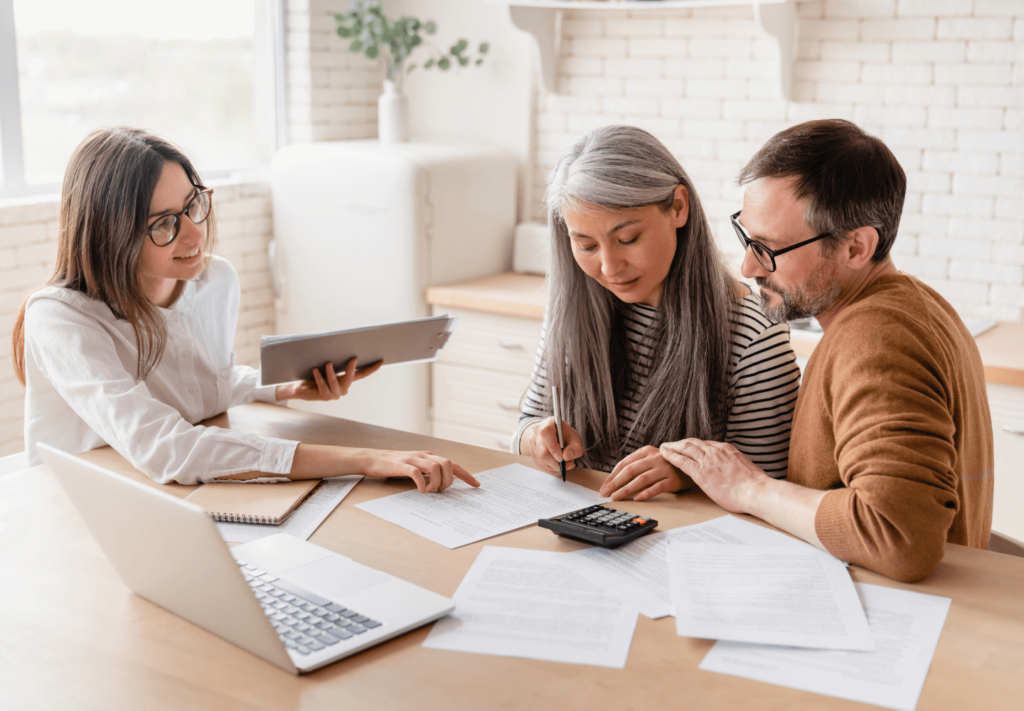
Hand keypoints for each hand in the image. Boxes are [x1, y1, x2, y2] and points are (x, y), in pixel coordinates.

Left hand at [276, 357, 382, 401]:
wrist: (300, 388)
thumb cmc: (313, 375)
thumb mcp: (325, 366)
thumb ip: (334, 360)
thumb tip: (338, 345)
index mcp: (346, 381)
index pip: (361, 374)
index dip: (371, 368)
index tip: (381, 361)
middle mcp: (343, 389)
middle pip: (351, 378)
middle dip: (352, 368)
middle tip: (353, 358)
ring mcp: (334, 394)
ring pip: (334, 382)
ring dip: (331, 372)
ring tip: (327, 363)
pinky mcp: (324, 397)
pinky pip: (323, 386)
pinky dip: (319, 377)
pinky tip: (315, 370)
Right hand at [361, 450, 479, 492]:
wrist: (372, 459)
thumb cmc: (394, 466)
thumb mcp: (415, 467)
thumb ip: (428, 472)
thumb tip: (442, 485)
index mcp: (429, 456)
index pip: (453, 464)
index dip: (466, 475)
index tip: (476, 485)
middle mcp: (424, 455)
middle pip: (448, 463)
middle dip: (450, 480)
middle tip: (441, 491)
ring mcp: (413, 459)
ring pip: (436, 467)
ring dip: (437, 483)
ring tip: (430, 491)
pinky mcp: (402, 465)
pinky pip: (417, 473)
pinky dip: (422, 483)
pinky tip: (421, 491)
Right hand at [523, 418, 583, 476]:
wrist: (557, 436)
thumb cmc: (566, 436)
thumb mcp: (575, 439)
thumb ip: (575, 448)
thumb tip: (566, 457)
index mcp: (548, 423)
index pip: (546, 434)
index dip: (553, 448)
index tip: (562, 458)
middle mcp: (537, 431)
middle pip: (542, 451)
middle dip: (555, 462)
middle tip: (566, 466)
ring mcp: (533, 442)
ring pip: (541, 459)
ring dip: (554, 466)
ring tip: (565, 465)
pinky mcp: (532, 452)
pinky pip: (540, 464)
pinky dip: (550, 468)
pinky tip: (558, 466)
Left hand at [599, 445, 692, 500]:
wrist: (692, 465)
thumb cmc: (667, 466)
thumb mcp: (651, 461)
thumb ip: (636, 468)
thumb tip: (614, 483)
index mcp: (646, 451)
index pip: (624, 463)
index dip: (612, 476)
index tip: (604, 487)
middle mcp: (655, 457)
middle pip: (630, 470)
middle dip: (615, 483)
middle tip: (606, 493)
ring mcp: (665, 468)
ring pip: (641, 479)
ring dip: (626, 489)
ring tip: (617, 497)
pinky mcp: (673, 479)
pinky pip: (656, 487)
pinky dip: (645, 493)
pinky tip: (636, 499)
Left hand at [659, 439, 768, 513]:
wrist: (755, 491)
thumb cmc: (754, 486)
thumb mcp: (746, 470)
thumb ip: (736, 467)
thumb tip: (736, 472)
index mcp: (728, 449)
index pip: (707, 444)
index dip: (695, 445)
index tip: (689, 447)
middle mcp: (716, 450)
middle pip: (694, 443)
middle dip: (682, 443)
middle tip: (672, 444)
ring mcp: (708, 460)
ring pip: (686, 448)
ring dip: (673, 446)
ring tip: (664, 447)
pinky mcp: (701, 472)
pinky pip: (682, 460)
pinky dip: (671, 455)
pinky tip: (664, 454)